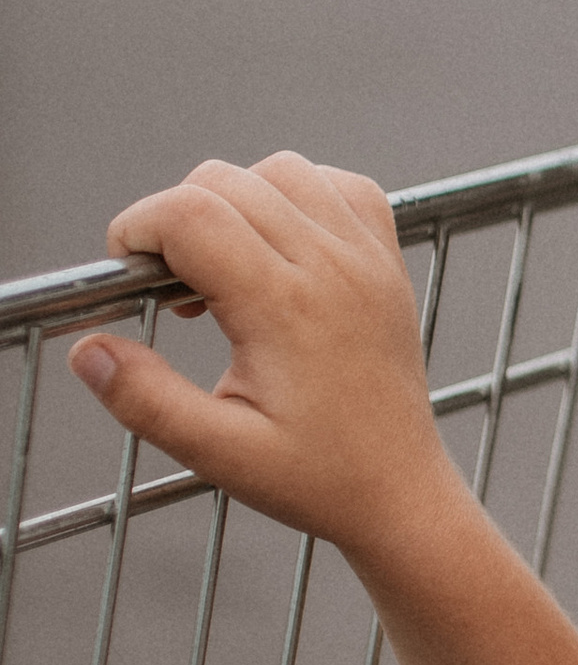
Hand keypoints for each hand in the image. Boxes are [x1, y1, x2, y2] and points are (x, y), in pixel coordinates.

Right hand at [68, 154, 460, 566]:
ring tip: (222, 269)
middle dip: (176, 216)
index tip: (128, 271)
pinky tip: (279, 249)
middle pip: (227, 181)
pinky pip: (341, 186)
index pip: (192, 214)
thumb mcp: (218, 453)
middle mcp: (332, 267)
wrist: (401, 493)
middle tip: (172, 286)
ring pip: (283, 170)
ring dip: (236, 199)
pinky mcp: (388, 262)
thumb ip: (146, 400)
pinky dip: (299, 196)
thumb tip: (88, 351)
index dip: (139, 227)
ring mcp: (368, 258)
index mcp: (285, 308)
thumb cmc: (318, 477)